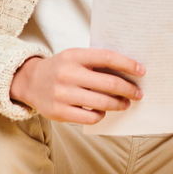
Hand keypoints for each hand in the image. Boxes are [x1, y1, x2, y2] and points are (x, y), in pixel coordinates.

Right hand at [10, 48, 144, 124]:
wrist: (30, 81)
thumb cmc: (60, 68)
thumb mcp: (74, 57)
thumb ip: (96, 62)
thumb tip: (128, 72)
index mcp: (74, 56)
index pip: (107, 57)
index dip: (128, 64)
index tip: (142, 71)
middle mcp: (68, 74)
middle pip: (109, 83)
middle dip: (128, 89)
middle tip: (137, 93)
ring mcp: (63, 94)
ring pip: (102, 103)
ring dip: (119, 104)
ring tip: (124, 104)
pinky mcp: (59, 112)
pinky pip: (90, 117)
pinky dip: (101, 114)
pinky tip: (103, 111)